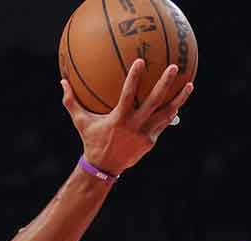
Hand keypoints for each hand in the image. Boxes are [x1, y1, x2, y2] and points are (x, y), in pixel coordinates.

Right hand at [62, 59, 193, 174]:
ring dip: (179, 99)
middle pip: (154, 102)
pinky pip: (163, 123)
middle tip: (174, 67)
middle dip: (165, 84)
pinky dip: (172, 112)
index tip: (141, 61)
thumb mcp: (80, 121)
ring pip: (166, 114)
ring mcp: (145, 134)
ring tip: (189, 84)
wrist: (104, 168)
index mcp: (119, 119)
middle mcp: (135, 126)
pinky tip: (179, 101)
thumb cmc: (90, 140)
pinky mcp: (151, 141)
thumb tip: (62, 82)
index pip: (128, 94)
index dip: (134, 77)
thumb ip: (71, 102)